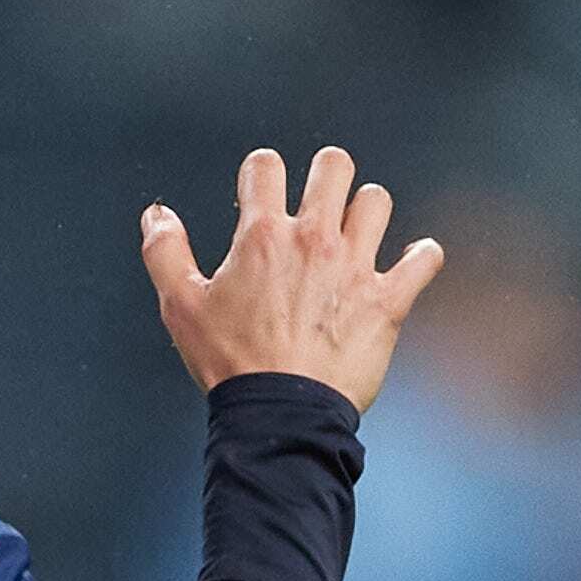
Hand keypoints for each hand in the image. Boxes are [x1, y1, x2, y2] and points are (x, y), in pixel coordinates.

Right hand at [138, 147, 445, 412]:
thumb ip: (165, 252)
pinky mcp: (388, 300)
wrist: (280, 414)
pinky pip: (424, 260)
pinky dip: (422, 257)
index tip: (263, 187)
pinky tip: (413, 260)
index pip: (266, 166)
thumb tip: (156, 214)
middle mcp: (313, 240)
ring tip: (358, 230)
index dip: (262, 171)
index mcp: (262, 236)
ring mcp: (356, 267)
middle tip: (321, 196)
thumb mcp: (181, 306)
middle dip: (326, 173)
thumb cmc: (230, 364)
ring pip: (377, 202)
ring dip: (368, 210)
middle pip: (333, 167)